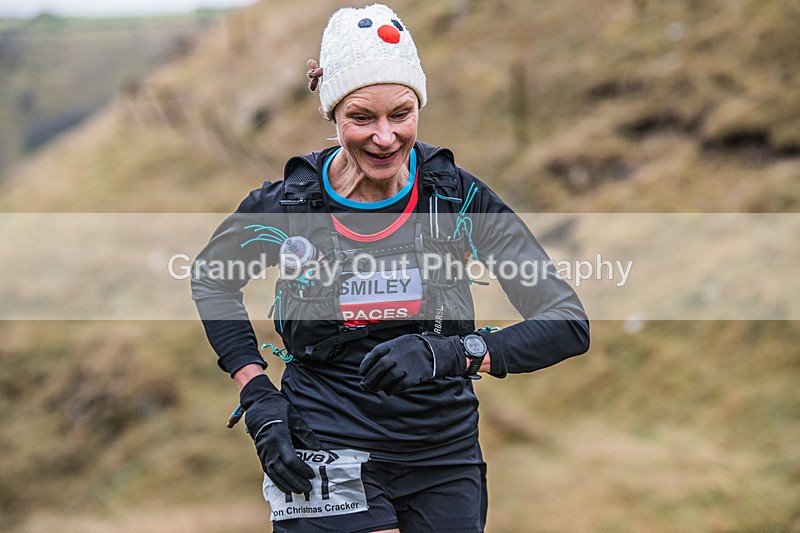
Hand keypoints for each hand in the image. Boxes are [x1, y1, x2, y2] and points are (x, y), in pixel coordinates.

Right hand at [240, 374, 321, 493]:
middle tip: (309, 488)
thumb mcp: (294, 417)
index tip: (312, 474)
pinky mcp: (261, 456)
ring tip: (301, 491)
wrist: (258, 406)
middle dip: (297, 481)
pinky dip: (278, 482)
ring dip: (288, 484)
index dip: (302, 469)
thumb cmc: (279, 409)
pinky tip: (287, 488)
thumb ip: (305, 434)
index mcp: (278, 437)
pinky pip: (269, 473)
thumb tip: (318, 448)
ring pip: (276, 474)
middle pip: (283, 470)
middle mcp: (269, 448)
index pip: (291, 460)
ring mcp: (264, 453)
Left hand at [358, 333, 465, 394]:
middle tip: (364, 385)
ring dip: (379, 385)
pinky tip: (388, 391)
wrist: (434, 351)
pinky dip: (391, 390)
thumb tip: (365, 362)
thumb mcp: (398, 343)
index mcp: (393, 345)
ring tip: (375, 389)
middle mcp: (398, 354)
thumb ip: (383, 350)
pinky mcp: (414, 376)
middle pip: (379, 368)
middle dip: (369, 379)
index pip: (374, 354)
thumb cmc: (413, 348)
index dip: (365, 364)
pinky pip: (399, 385)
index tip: (361, 372)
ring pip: (387, 378)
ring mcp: (406, 365)